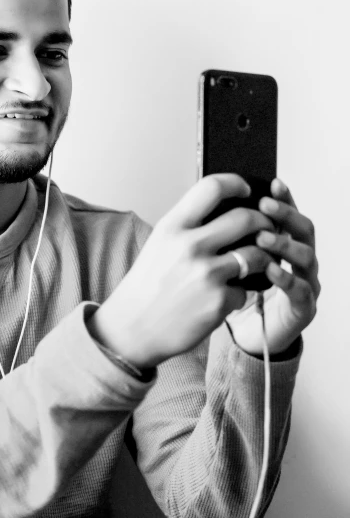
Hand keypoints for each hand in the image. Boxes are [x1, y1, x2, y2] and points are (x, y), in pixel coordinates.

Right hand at [88, 174, 276, 368]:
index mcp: (173, 226)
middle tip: (267, 227)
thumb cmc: (148, 285)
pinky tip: (224, 298)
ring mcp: (206, 274)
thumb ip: (189, 226)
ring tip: (256, 262)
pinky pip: (246, 289)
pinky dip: (239, 293)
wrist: (131, 328)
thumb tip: (227, 210)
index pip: (212, 187)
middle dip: (264, 221)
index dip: (236, 183)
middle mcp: (190, 245)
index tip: (247, 190)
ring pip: (257, 254)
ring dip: (263, 258)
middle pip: (246, 218)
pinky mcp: (219, 301)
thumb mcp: (160, 244)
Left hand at [227, 179, 319, 356]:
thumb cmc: (233, 292)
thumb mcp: (224, 257)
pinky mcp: (302, 308)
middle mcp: (298, 259)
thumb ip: (226, 234)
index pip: (287, 214)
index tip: (271, 183)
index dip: (283, 198)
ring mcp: (305, 282)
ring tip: (264, 237)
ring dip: (285, 244)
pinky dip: (286, 278)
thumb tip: (211, 205)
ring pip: (306, 256)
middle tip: (265, 205)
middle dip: (285, 215)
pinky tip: (272, 270)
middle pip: (303, 228)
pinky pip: (301, 289)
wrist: (240, 334)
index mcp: (282, 242)